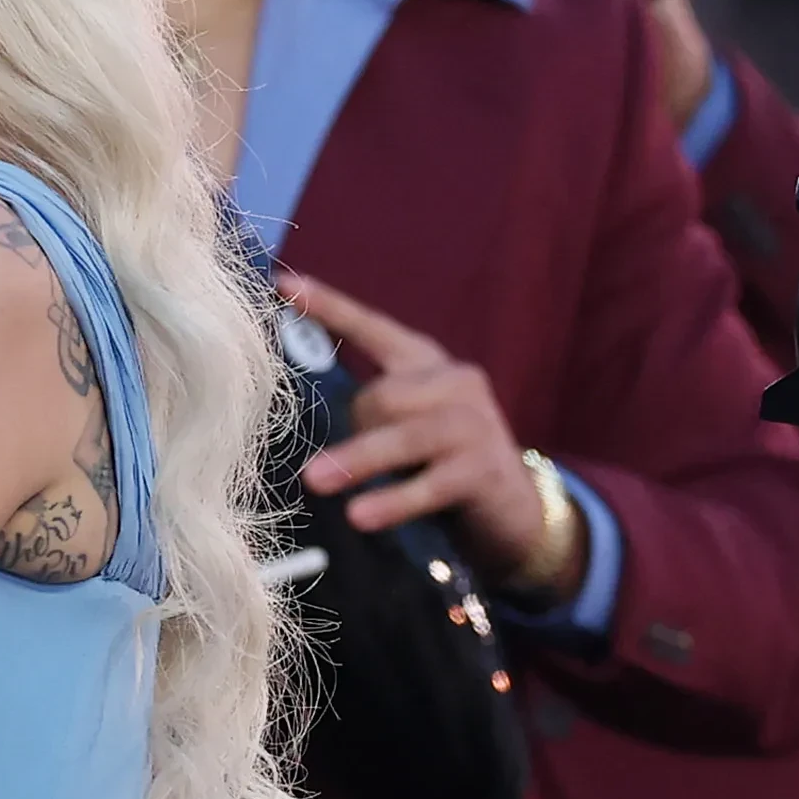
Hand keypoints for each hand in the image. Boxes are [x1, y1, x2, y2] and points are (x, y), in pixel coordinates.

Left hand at [285, 269, 573, 596]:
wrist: (516, 508)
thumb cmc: (443, 459)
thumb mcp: (406, 423)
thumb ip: (371, 407)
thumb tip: (308, 412)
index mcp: (427, 362)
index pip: (372, 327)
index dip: (328, 306)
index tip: (282, 283)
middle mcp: (455, 382)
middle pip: (380, 395)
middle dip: (358, 429)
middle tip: (349, 464)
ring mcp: (475, 424)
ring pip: (402, 435)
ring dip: (357, 460)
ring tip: (315, 482)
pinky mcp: (485, 469)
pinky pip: (427, 483)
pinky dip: (392, 501)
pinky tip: (360, 515)